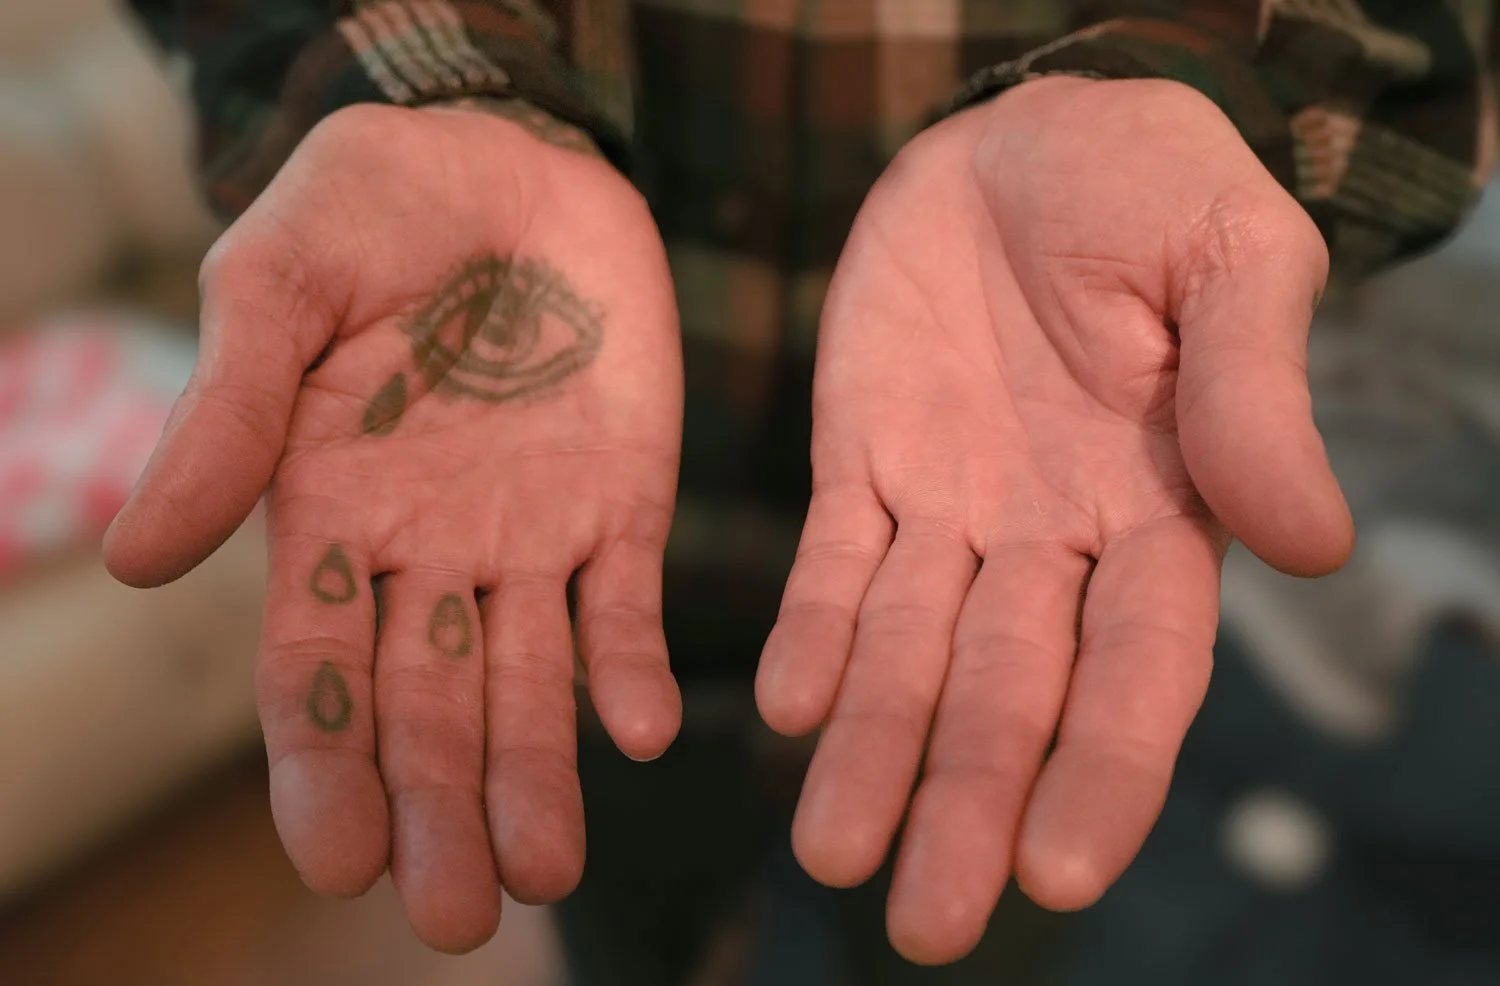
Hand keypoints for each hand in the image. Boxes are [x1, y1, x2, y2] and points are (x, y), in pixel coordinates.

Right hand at [104, 100, 683, 951]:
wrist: (506, 158)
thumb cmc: (368, 209)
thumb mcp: (276, 289)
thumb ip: (226, 419)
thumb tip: (137, 559)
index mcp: (327, 517)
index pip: (317, 672)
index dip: (327, 767)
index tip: (341, 858)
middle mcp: (428, 554)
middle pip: (429, 708)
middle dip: (438, 810)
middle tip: (453, 917)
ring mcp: (531, 537)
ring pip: (529, 682)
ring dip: (536, 775)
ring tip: (544, 868)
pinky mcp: (622, 503)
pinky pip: (627, 601)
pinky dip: (630, 667)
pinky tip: (637, 732)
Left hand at [756, 78, 1349, 962]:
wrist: (1022, 133)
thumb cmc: (1151, 182)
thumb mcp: (1229, 258)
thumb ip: (1253, 394)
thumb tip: (1309, 543)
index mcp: (1164, 507)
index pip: (1140, 669)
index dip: (1103, 769)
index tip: (1057, 868)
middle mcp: (1053, 538)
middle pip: (1012, 695)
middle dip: (971, 804)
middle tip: (925, 922)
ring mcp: (952, 507)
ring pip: (908, 653)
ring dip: (871, 750)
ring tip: (829, 851)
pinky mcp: (863, 463)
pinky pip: (831, 565)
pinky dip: (809, 634)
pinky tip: (782, 707)